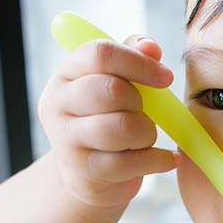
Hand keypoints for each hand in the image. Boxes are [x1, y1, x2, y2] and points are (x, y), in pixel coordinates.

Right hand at [38, 36, 176, 208]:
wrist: (88, 175)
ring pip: (123, 127)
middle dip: (140, 104)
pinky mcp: (84, 172)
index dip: (139, 62)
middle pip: (111, 90)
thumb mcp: (116, 84)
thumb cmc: (107, 121)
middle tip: (144, 114)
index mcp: (65, 75)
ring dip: (147, 133)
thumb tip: (150, 46)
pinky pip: (131, 162)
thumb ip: (131, 58)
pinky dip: (157, 160)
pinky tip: (164, 159)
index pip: (99, 54)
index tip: (165, 78)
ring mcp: (66, 141)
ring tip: (146, 138)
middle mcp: (57, 105)